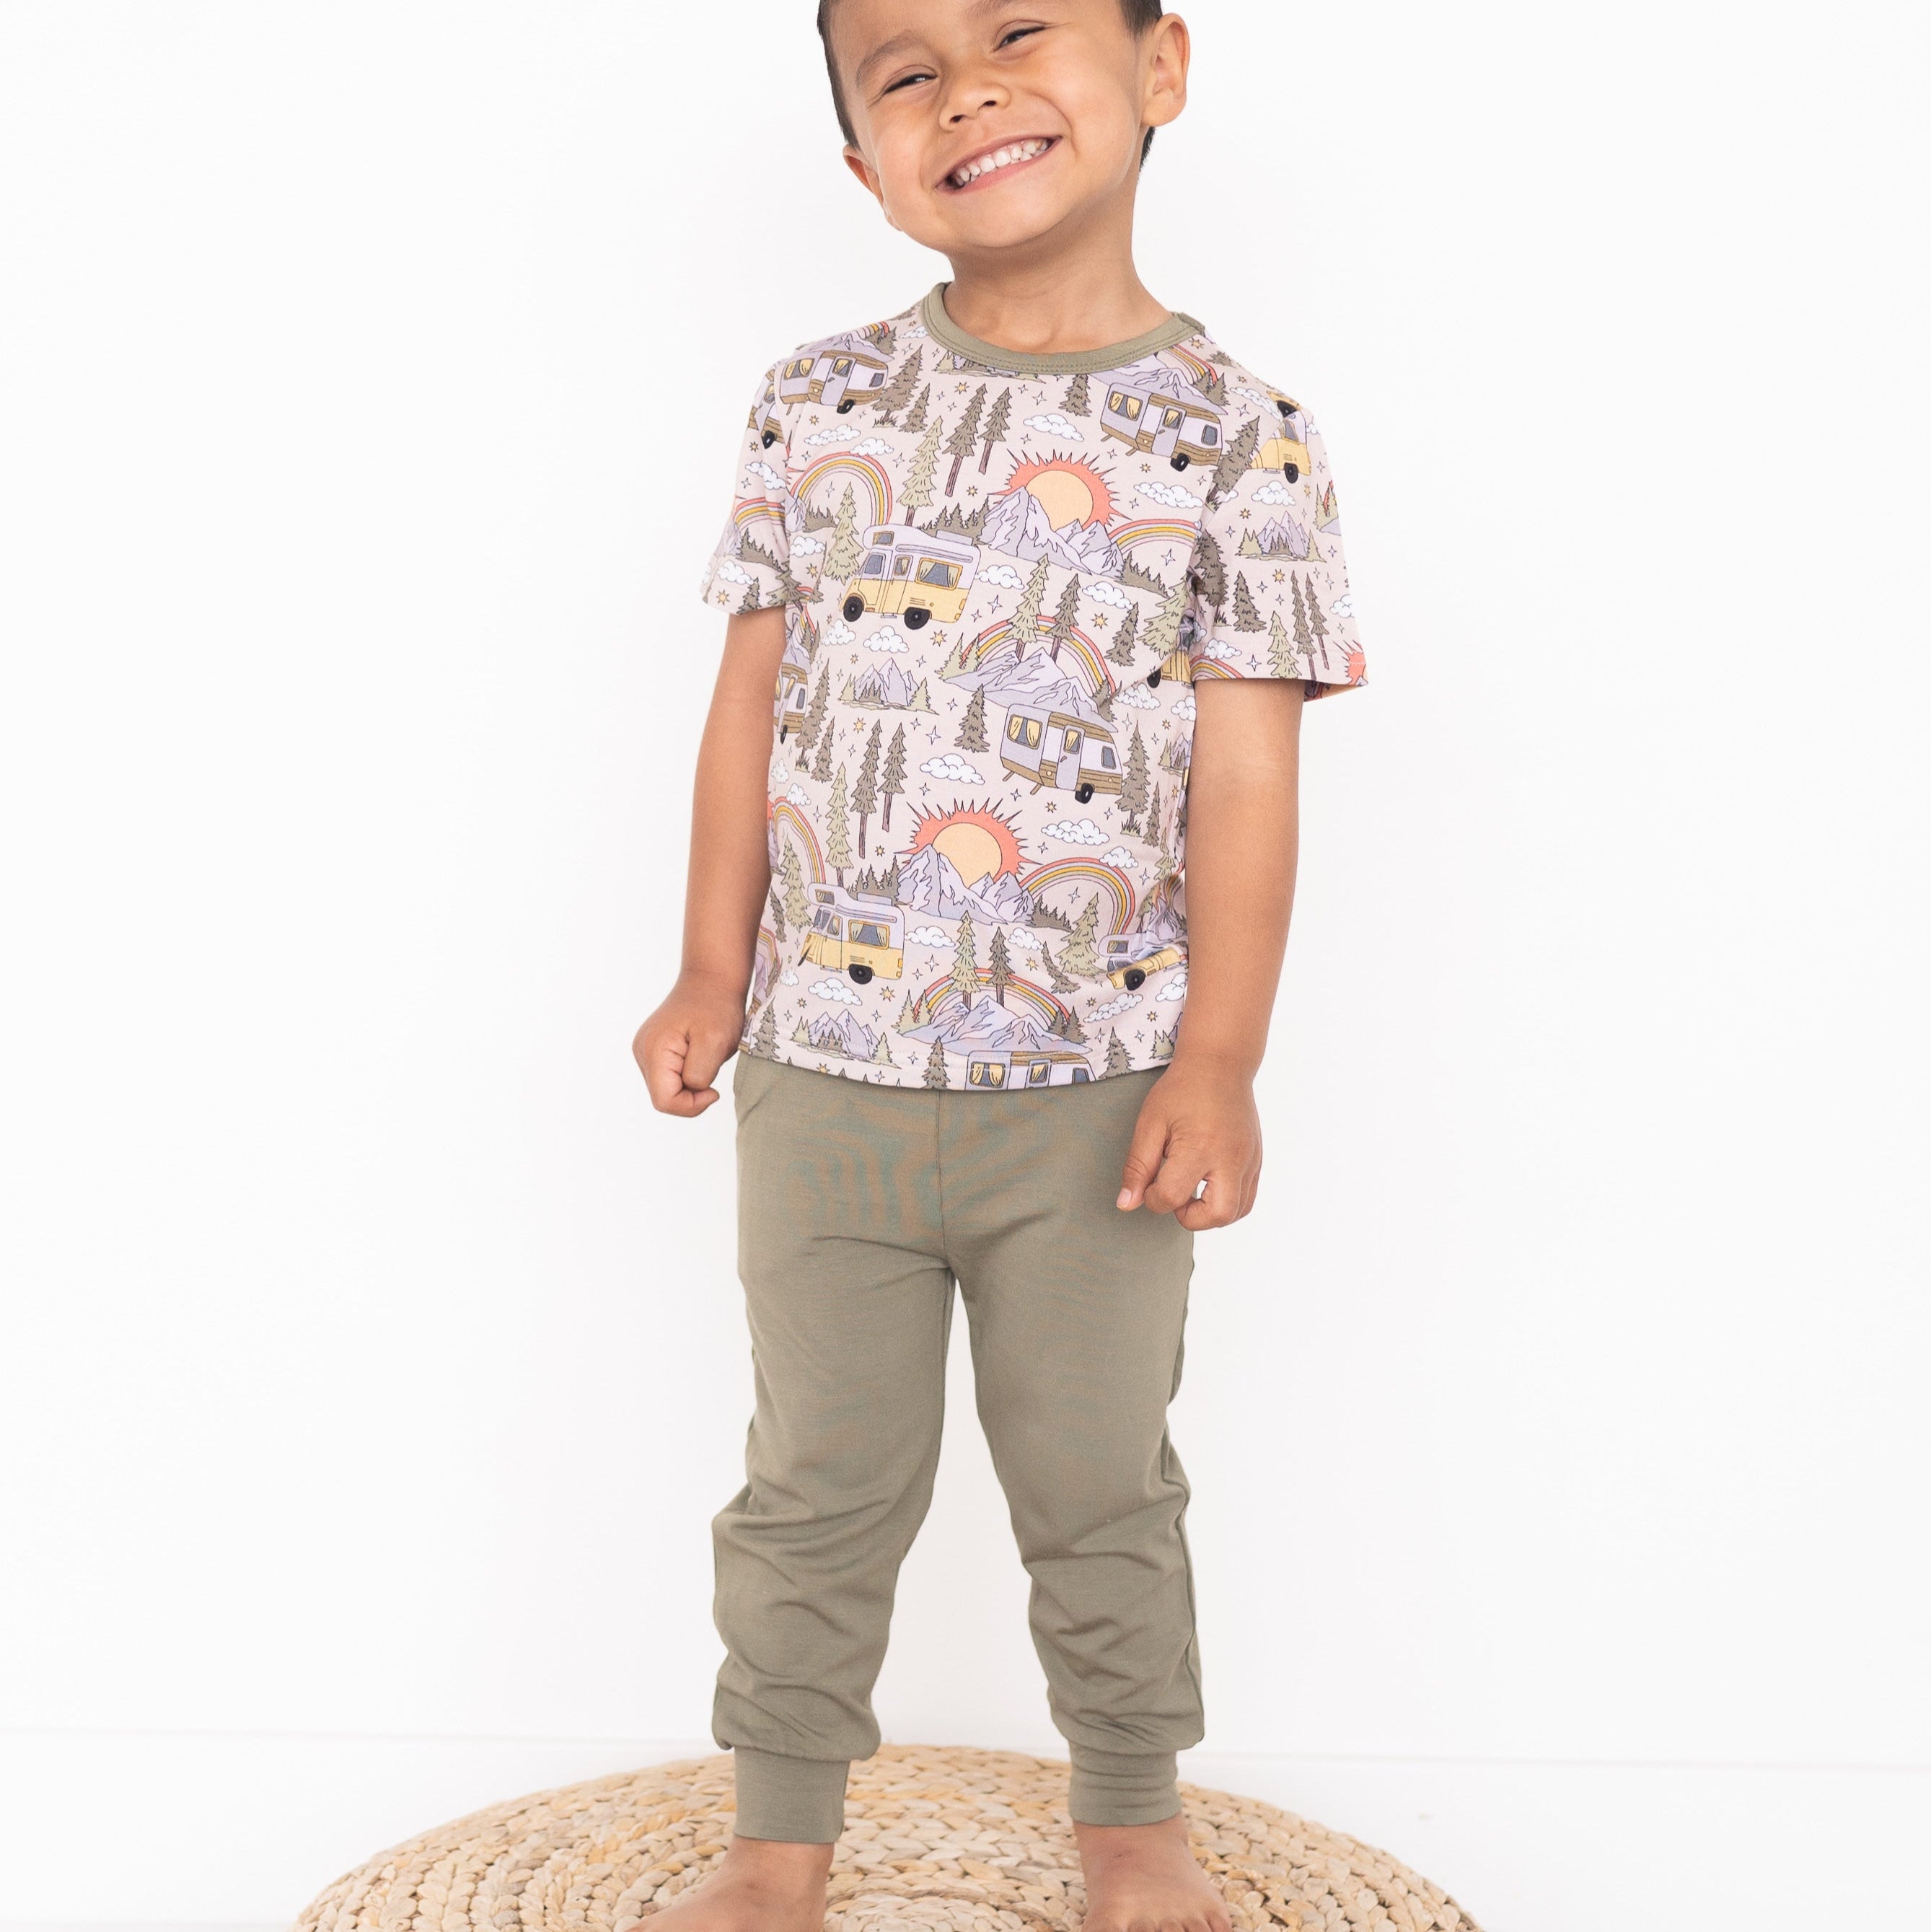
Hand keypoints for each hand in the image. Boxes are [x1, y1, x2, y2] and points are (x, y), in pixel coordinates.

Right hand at [633, 971, 747, 1116]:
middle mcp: (642, 1052)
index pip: (664, 1102)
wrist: (711, 978)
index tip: (714, 1090)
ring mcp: (646, 1050)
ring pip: (667, 1088)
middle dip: (691, 1094)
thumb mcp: (715, 1042)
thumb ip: (699, 1075)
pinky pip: (669, 1076)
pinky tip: (698, 1055)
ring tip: (705, 1058)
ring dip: (690, 1083)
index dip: (691, 1105)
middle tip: (712, 1069)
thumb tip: (691, 1090)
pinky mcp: (654, 1048)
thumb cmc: (716, 1006)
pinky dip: (687, 1074)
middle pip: (664, 1097)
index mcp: (654, 1051)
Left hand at [1116, 1055, 1262, 1229]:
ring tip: (1191, 1188)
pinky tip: (1208, 1185)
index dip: (1152, 1198)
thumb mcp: (1150, 1123)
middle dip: (1190, 1217)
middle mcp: (1231, 1158)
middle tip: (1175, 1194)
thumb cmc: (1182, 1090)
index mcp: (1199, 1147)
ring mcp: (1249, 1160)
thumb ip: (1138, 1166)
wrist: (1220, 1064)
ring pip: (1237, 1212)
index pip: (1172, 1197)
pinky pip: (1248, 1198)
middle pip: (1217, 1216)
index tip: (1149, 1182)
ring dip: (1210, 1213)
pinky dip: (1227, 1202)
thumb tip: (1127, 1203)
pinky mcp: (1256, 1160)